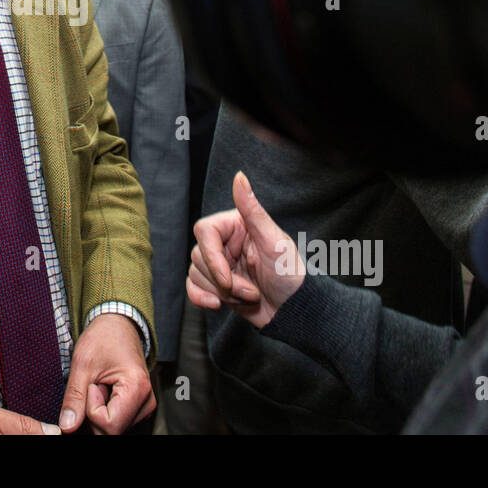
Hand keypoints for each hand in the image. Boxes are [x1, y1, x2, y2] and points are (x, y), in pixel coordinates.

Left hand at [59, 313, 154, 433]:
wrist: (117, 325)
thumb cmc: (103, 338)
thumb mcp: (82, 365)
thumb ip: (74, 398)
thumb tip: (68, 427)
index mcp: (137, 389)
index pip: (109, 425)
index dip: (91, 410)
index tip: (92, 385)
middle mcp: (147, 401)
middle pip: (112, 430)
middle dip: (94, 413)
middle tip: (95, 385)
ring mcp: (145, 406)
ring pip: (113, 429)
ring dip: (99, 412)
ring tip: (101, 385)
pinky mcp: (140, 408)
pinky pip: (117, 422)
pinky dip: (105, 411)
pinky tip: (106, 391)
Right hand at [187, 170, 304, 327]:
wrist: (294, 312)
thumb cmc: (290, 275)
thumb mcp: (273, 241)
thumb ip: (252, 209)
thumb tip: (239, 176)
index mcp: (236, 225)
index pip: (204, 231)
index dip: (212, 256)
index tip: (227, 278)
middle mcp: (225, 242)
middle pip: (198, 255)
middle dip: (223, 280)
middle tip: (250, 290)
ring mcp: (219, 264)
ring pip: (195, 273)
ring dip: (222, 292)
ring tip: (249, 296)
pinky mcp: (215, 284)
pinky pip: (192, 287)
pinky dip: (201, 297)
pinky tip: (218, 304)